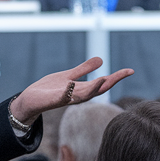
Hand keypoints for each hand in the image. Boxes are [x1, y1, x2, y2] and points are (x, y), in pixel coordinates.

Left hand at [10, 57, 133, 123]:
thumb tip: (101, 60)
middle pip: (98, 89)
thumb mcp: (69, 75)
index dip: (117, 77)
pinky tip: (71, 84)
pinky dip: (68, 92)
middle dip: (112, 81)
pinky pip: (62, 97)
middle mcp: (77, 95)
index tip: (130, 70)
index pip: (103, 83)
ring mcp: (66, 98)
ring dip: (93, 88)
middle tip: (126, 72)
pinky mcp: (52, 100)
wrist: (30, 100)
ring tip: (105, 78)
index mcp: (82, 89)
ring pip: (83, 95)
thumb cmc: (49, 89)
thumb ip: (83, 69)